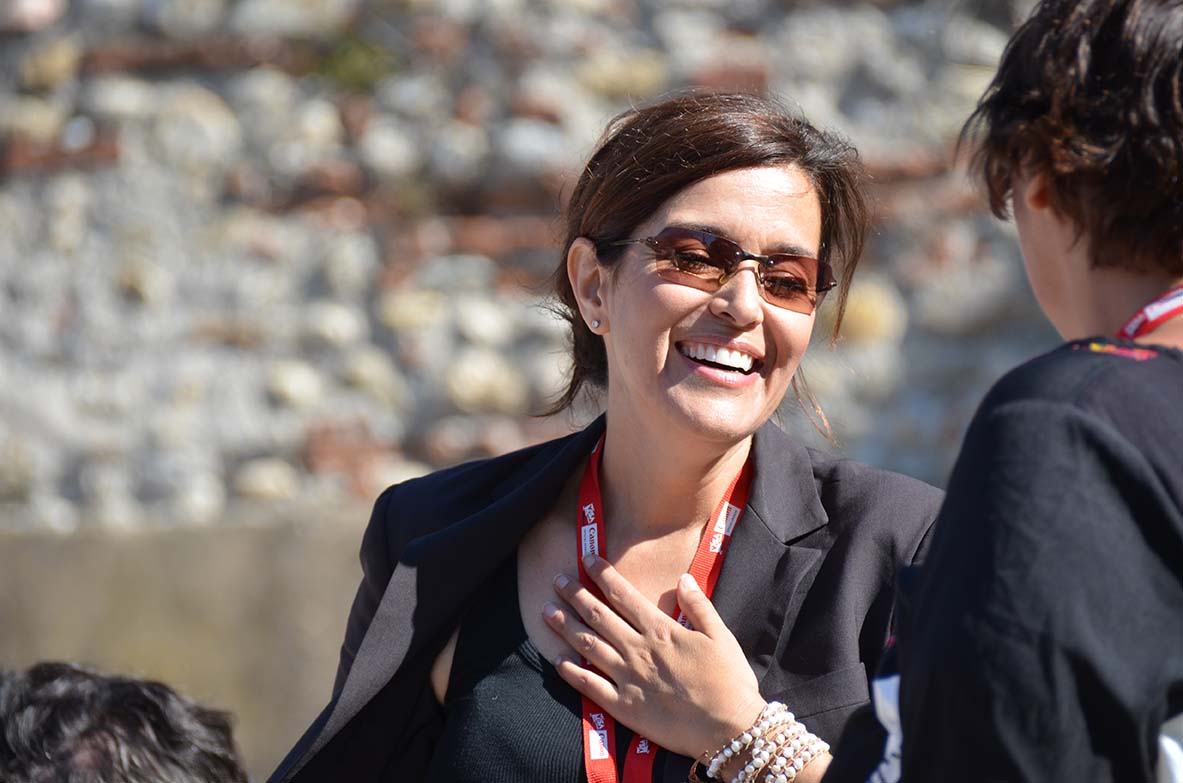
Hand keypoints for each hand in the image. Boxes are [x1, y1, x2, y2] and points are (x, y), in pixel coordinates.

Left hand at [542, 554, 766, 759]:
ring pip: (588, 646)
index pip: (624, 596)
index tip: (587, 559)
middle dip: (575, 595)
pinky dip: (572, 673)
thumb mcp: (720, 636)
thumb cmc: (729, 681)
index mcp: (661, 631)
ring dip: (566, 626)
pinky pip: (591, 687)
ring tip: (547, 611)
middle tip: (557, 580)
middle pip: (599, 617)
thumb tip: (683, 578)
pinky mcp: (624, 707)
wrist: (728, 728)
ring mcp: (628, 678)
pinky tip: (558, 661)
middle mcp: (639, 650)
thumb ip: (699, 606)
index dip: (603, 575)